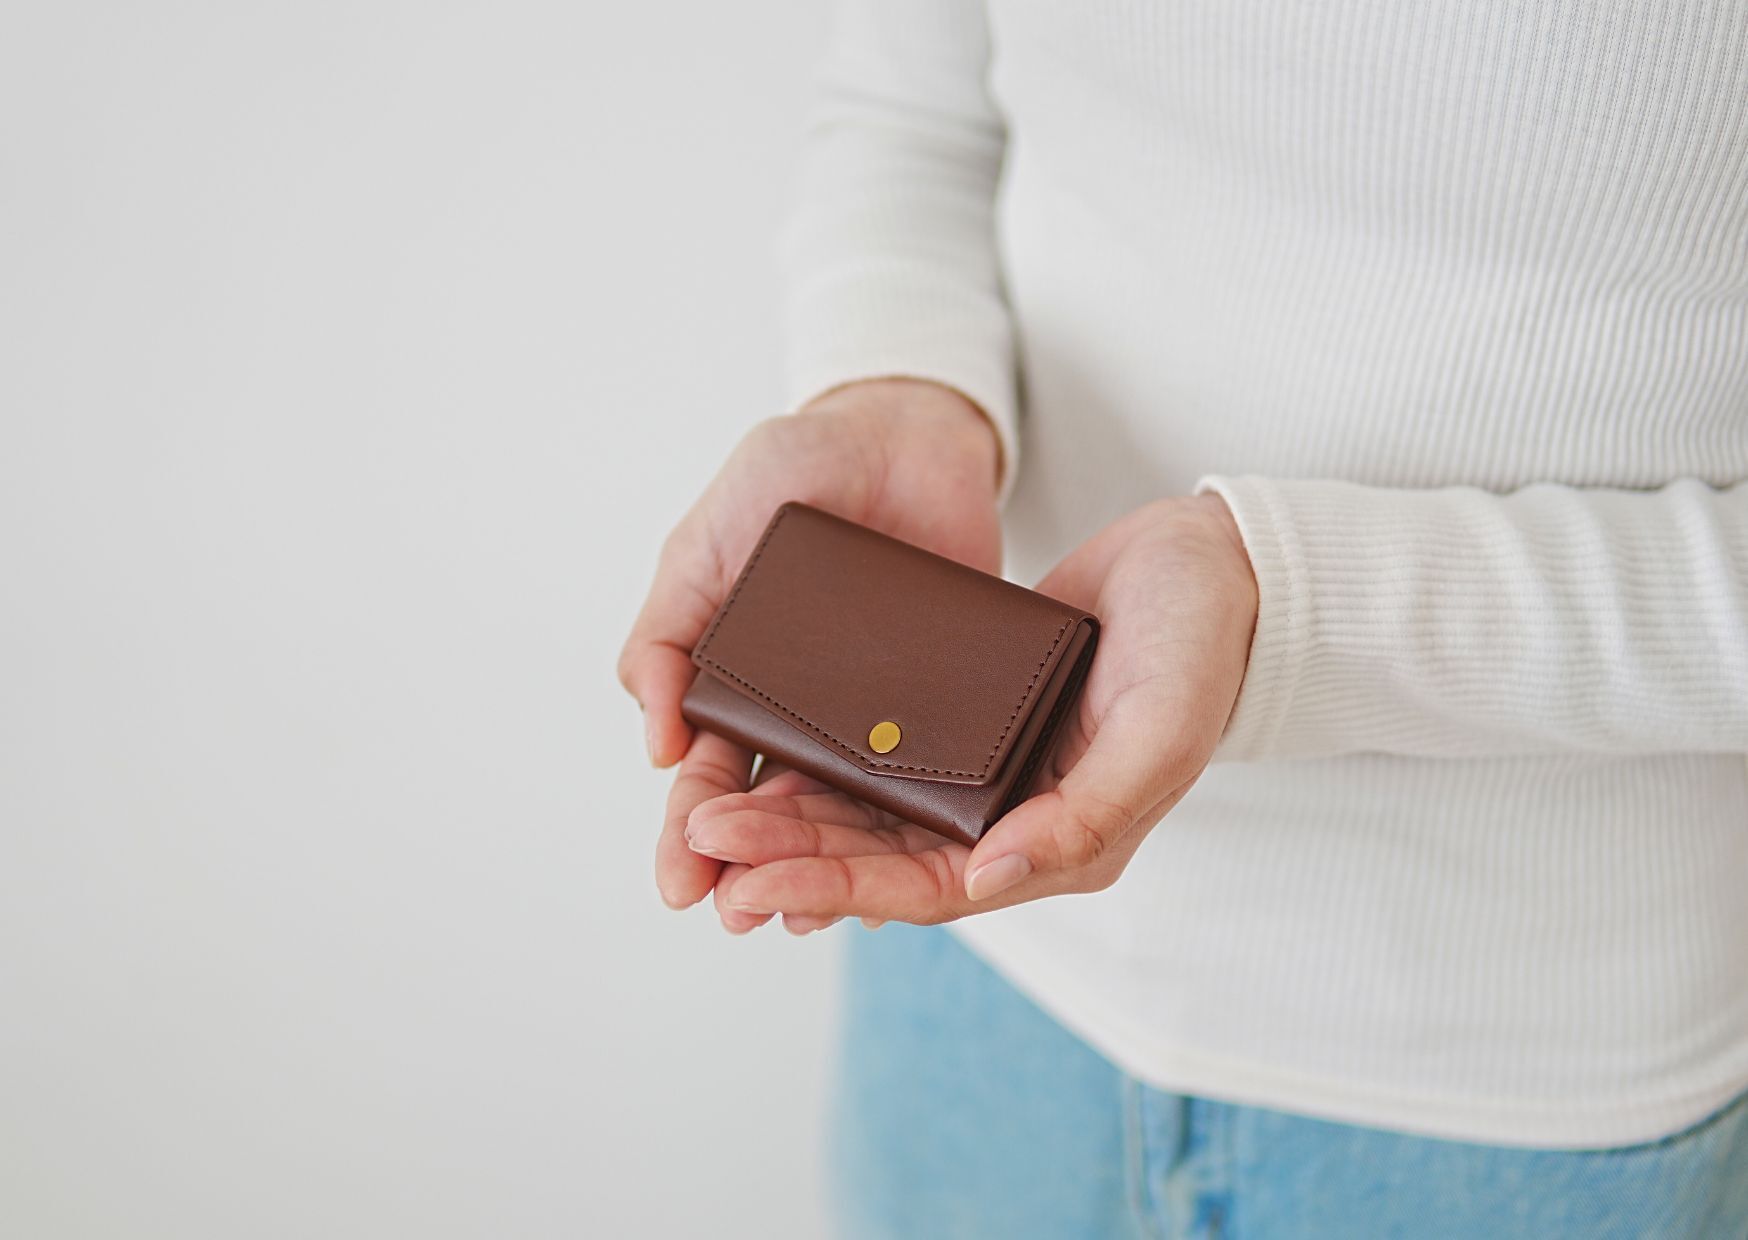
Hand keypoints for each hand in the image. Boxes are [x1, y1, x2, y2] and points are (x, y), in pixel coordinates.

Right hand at [617, 379, 1002, 912]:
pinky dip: (914, 823)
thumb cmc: (791, 472)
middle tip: (735, 916)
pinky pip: (930, 773)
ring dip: (822, 866)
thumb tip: (658, 742)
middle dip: (746, 866)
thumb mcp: (708, 542)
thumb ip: (670, 630)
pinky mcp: (947, 700)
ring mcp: (875, 713)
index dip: (690, 827)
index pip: (708, 772)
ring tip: (807, 914)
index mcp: (736, 680)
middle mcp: (803, 711)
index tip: (680, 883)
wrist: (902, 429)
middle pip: (772, 808)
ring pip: (846, 808)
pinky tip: (908, 868)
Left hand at [682, 495, 1257, 927]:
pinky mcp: (971, 718)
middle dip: (788, 853)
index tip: (750, 879)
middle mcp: (1013, 822)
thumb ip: (1083, 816)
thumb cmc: (1201, 651)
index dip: (835, 887)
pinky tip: (765, 754)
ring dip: (792, 814)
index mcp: (1056, 844)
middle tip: (702, 838)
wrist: (1216, 567)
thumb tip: (986, 880)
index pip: (926, 889)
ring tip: (708, 809)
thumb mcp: (1158, 733)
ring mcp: (989, 771)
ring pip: (870, 811)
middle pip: (879, 856)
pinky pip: (883, 752)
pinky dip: (825, 760)